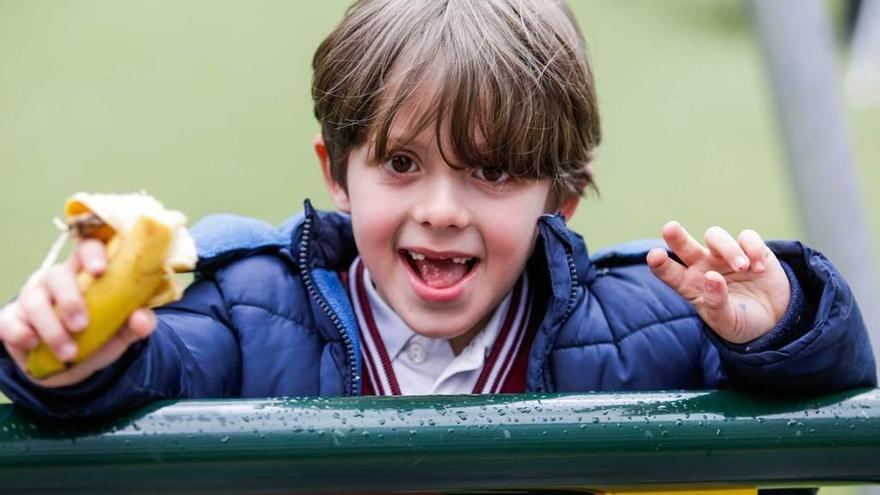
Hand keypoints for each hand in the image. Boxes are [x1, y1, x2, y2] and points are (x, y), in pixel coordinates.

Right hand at [0, 239, 155, 387]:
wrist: (69, 365)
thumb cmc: (98, 335)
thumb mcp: (122, 332)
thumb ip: (137, 324)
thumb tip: (142, 319)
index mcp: (86, 274)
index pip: (87, 249)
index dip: (92, 254)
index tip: (101, 269)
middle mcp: (56, 280)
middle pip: (58, 275)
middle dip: (70, 299)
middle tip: (82, 325)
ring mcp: (31, 298)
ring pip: (33, 300)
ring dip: (51, 327)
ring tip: (69, 353)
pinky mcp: (11, 319)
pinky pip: (8, 321)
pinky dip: (19, 332)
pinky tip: (33, 343)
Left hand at [646, 221, 790, 343]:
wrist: (774, 319)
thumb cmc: (741, 321)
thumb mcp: (727, 322)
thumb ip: (717, 304)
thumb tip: (712, 278)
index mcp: (691, 285)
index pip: (670, 273)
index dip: (660, 264)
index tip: (655, 256)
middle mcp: (703, 266)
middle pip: (685, 246)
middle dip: (677, 237)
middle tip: (669, 229)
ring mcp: (725, 256)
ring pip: (715, 236)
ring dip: (728, 249)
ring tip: (742, 268)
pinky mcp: (750, 249)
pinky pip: (747, 238)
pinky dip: (753, 249)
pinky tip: (759, 269)